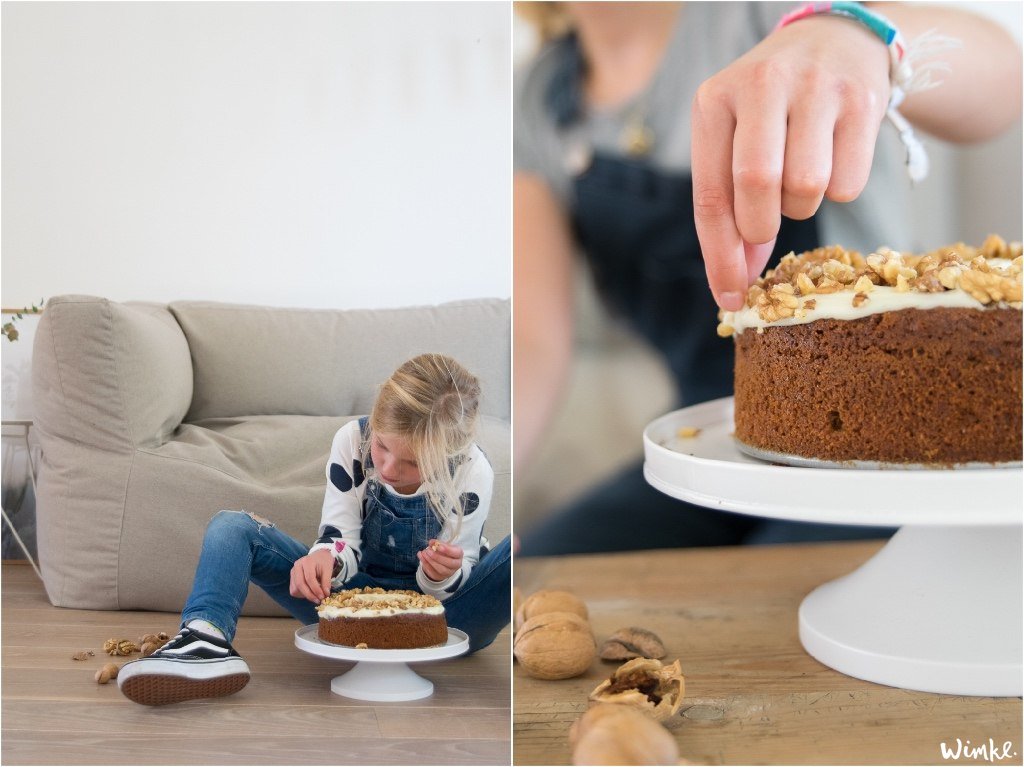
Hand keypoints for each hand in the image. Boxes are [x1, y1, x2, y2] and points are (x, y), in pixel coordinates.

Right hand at [289, 548, 335, 602]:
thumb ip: (326, 582)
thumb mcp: (328, 570)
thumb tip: (325, 594)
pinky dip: (301, 594)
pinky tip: (310, 592)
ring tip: (315, 596)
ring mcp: (293, 572)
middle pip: (300, 584)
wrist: (319, 556)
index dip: (316, 589)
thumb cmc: (324, 562)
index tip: (322, 597)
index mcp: (307, 561)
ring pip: (295, 589)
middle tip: (318, 600)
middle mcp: (297, 566)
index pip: (309, 578)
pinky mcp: (292, 578)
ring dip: (306, 595)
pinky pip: (293, 590)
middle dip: (310, 595)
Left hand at [417, 539, 463, 581]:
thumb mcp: (444, 545)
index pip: (456, 553)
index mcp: (459, 555)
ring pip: (441, 569)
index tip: (438, 546)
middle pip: (449, 563)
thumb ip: (438, 543)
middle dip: (437, 557)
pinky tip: (421, 556)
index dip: (448, 550)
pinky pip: (432, 572)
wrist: (443, 562)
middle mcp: (456, 565)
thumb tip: (431, 542)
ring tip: (424, 552)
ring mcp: (448, 573)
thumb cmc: (445, 551)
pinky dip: (425, 564)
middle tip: (428, 550)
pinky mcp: (439, 577)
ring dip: (430, 561)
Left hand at [691, 15, 889, 309]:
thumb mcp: (736, 142)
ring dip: (801, 206)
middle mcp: (762, 84)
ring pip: (806, 187)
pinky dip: (839, 190)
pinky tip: (833, 158)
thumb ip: (730, 206)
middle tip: (766, 227)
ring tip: (798, 178)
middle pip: (757, 186)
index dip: (719, 255)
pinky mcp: (863, 98)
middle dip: (760, 226)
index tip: (730, 297)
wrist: (837, 40)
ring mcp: (815, 87)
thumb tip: (737, 282)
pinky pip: (848, 184)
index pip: (709, 194)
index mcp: (714, 100)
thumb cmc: (773, 110)